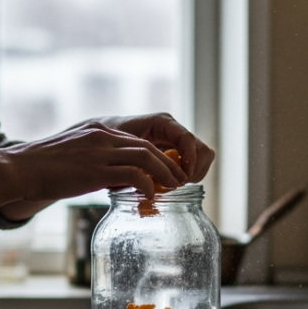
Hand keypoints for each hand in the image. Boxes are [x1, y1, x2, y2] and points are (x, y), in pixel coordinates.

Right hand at [3, 121, 189, 201]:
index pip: (136, 140)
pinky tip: (149, 196)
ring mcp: (99, 152)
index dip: (155, 155)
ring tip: (173, 187)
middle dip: (167, 163)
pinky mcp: (95, 170)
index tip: (165, 170)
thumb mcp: (71, 156)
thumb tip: (107, 179)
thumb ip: (92, 161)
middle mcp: (102, 137)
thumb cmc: (39, 168)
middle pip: (146, 146)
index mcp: (97, 131)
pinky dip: (146, 184)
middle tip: (179, 179)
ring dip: (164, 172)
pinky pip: (132, 175)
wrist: (18, 168)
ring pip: (145, 156)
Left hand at [90, 113, 215, 182]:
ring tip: (174, 185)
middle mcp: (175, 130)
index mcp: (162, 123)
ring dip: (194, 174)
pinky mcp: (179, 152)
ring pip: (204, 157)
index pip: (187, 139)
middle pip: (203, 150)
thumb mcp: (120, 151)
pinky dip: (189, 176)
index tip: (182, 178)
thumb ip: (136, 163)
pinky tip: (172, 183)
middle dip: (194, 170)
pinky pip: (196, 164)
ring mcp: (179, 141)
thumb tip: (146, 185)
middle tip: (177, 184)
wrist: (102, 139)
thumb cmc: (109, 141)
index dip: (190, 160)